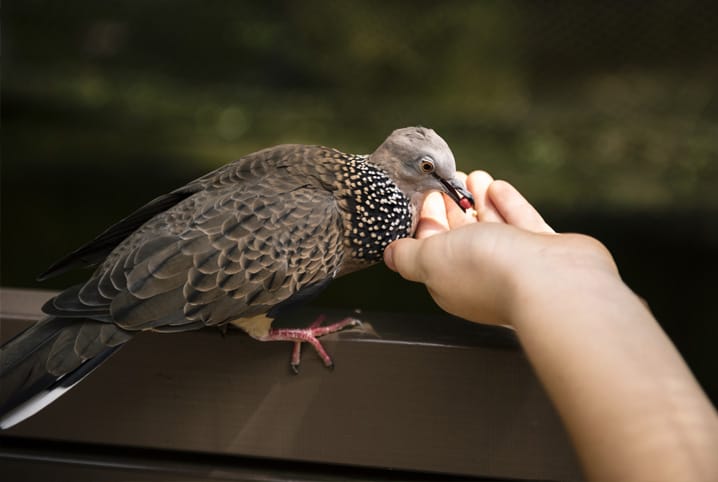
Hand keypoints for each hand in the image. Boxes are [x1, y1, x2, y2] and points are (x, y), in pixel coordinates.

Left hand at [384, 171, 617, 325]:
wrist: (553, 282)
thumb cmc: (489, 271)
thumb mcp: (431, 259)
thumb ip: (409, 256)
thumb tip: (389, 255)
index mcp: (451, 281)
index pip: (432, 248)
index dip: (426, 220)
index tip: (425, 195)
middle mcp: (482, 274)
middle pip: (462, 236)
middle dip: (452, 207)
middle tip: (447, 181)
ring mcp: (516, 264)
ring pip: (492, 226)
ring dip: (479, 199)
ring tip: (472, 174)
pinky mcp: (544, 251)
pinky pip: (521, 222)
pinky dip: (507, 204)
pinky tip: (497, 186)